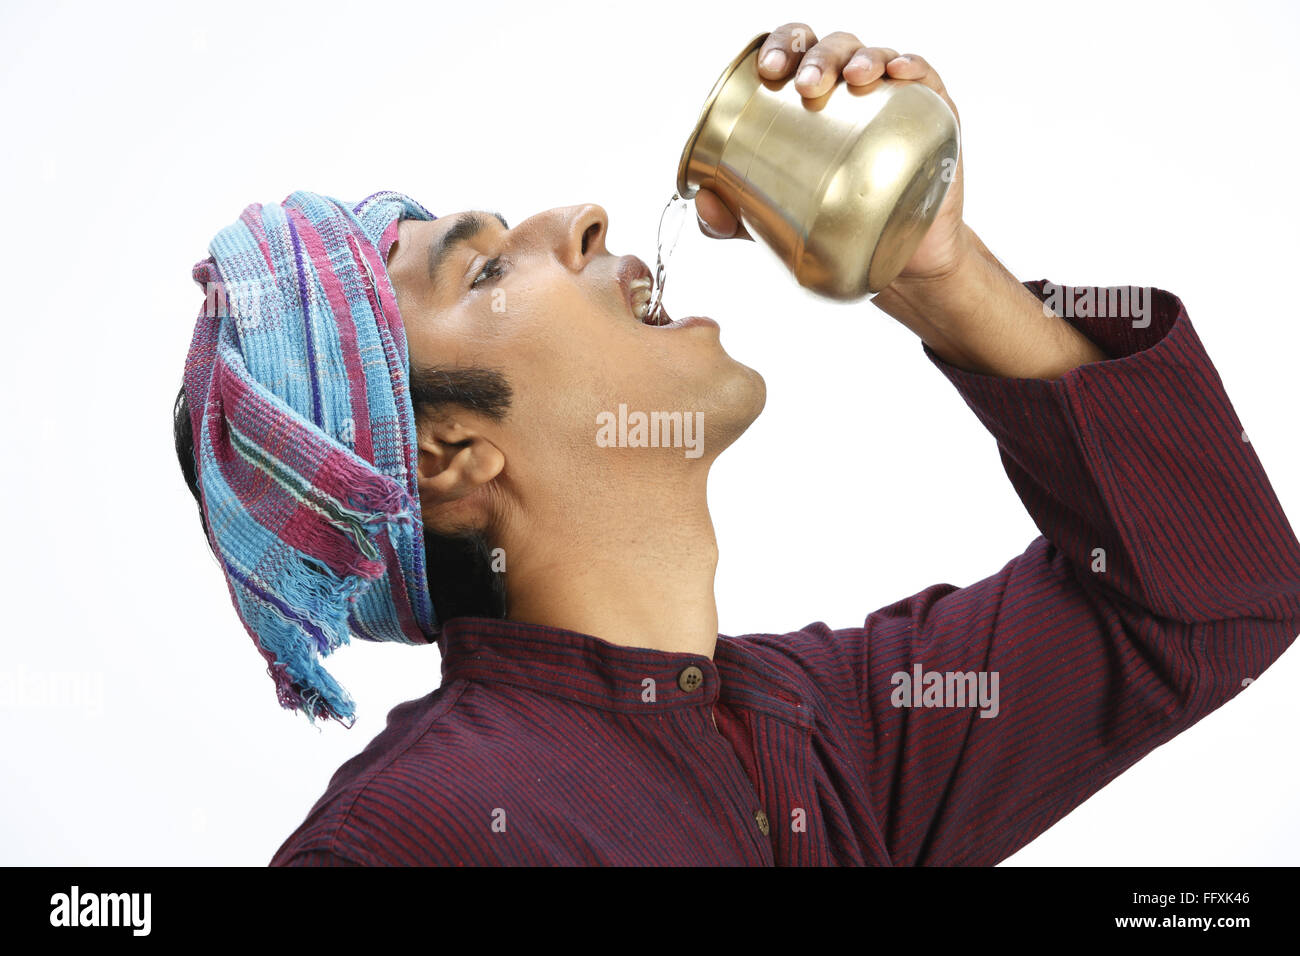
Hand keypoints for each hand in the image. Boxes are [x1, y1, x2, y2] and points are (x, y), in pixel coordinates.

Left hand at [694, 23, 967, 287]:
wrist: (898, 261)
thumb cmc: (833, 226)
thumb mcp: (772, 226)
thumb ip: (730, 218)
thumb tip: (704, 202)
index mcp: (810, 97)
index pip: (795, 52)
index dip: (782, 46)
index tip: (768, 69)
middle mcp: (851, 88)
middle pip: (833, 48)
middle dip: (817, 55)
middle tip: (806, 85)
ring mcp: (892, 98)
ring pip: (877, 56)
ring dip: (862, 57)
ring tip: (851, 78)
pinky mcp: (933, 116)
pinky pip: (927, 80)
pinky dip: (915, 68)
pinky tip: (901, 73)